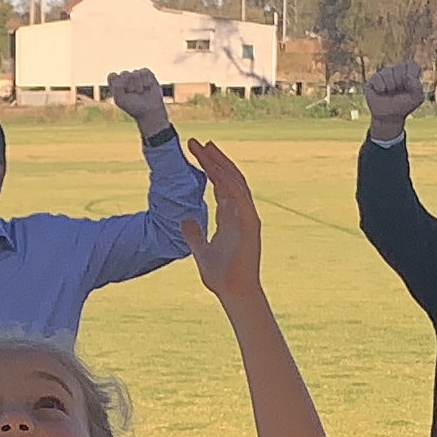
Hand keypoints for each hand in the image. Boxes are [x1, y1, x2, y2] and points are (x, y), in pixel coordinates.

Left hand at [101, 66, 170, 132]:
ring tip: (141, 92)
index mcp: (116, 84)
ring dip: (139, 85)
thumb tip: (123, 75)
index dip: (118, 84)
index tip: (123, 93)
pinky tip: (148, 87)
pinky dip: (146, 80)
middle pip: (124, 73)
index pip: (113, 76)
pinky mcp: (146, 74)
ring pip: (135, 73)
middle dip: (129, 85)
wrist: (149, 111)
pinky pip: (144, 71)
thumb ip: (116, 86)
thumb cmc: (133, 107)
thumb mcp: (120, 99)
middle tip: (134, 94)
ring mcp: (136, 75)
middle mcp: (125, 78)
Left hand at [178, 138, 265, 306]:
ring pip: (234, 183)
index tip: (194, 153)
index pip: (218, 186)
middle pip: (226, 179)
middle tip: (196, 143)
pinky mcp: (251, 224)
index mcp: (229, 218)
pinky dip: (230, 183)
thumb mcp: (200, 250)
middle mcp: (240, 214)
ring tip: (205, 148)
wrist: (233, 293)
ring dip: (220, 164)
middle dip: (212, 160)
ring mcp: (247, 217)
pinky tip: (217, 170)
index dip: (208, 169)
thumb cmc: (221, 276)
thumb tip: (185, 219)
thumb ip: (194, 234)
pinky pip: (240, 198)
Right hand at [363, 61, 428, 132]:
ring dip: (390, 86)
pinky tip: (381, 93)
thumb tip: (408, 76)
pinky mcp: (374, 79)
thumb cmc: (404, 106)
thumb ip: (418, 87)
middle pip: (400, 67)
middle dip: (400, 82)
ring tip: (389, 93)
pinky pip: (378, 77)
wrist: (388, 117)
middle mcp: (396, 71)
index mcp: (409, 73)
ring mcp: (384, 74)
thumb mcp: (416, 98)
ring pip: (388, 72)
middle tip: (398, 91)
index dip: (411, 74)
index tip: (409, 85)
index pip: (411, 64)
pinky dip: (381, 87)